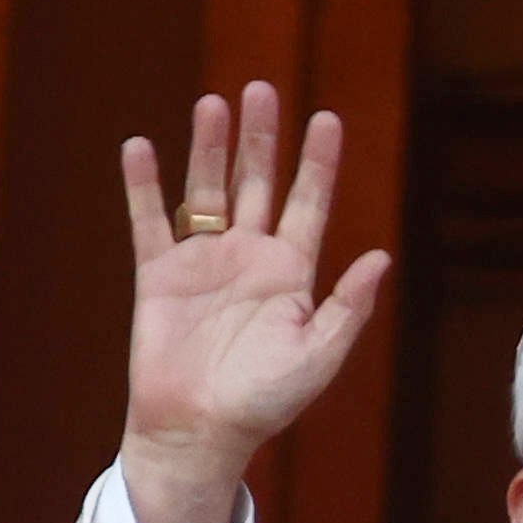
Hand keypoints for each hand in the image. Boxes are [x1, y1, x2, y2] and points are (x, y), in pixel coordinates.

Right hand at [119, 80, 389, 522]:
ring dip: (210, 149)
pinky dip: (143, 186)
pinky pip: (149, 222)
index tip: (327, 120)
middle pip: (257, 183)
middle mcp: (248, 259)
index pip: (308, 204)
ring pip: (206, 191)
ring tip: (214, 104)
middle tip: (263, 90)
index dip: (318, 163)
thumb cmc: (264, 402)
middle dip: (261, 139)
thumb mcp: (318, 356)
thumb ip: (347, 306)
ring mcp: (203, 263)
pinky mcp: (159, 276)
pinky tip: (141, 148)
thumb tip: (381, 256)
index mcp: (292, 274)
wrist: (199, 432)